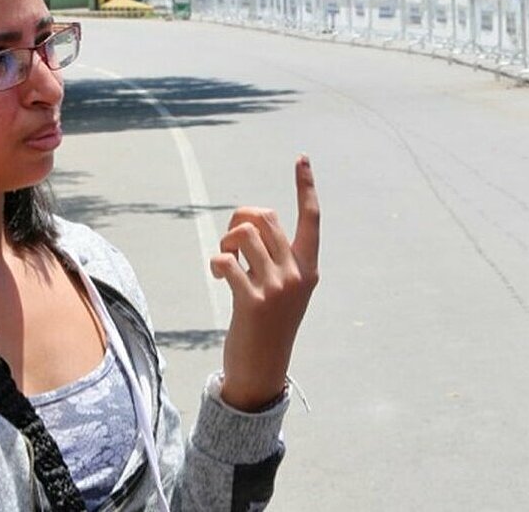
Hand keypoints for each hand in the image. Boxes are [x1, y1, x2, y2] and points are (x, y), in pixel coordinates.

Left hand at [211, 155, 320, 410]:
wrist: (262, 369)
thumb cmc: (267, 325)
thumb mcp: (281, 290)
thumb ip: (274, 259)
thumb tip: (248, 226)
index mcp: (308, 268)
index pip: (311, 219)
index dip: (306, 187)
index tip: (301, 158)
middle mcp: (297, 274)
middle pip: (266, 218)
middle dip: (240, 220)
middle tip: (231, 243)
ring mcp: (277, 288)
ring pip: (244, 234)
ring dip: (226, 241)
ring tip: (225, 262)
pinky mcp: (253, 301)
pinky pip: (227, 260)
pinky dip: (217, 262)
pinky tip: (218, 275)